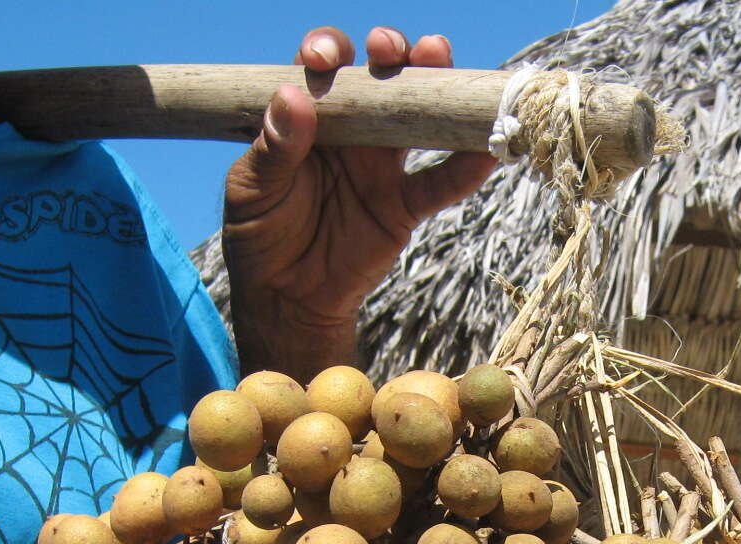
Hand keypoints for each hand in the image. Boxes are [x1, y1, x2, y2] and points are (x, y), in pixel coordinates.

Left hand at [222, 27, 497, 379]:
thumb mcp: (253, 191)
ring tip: (445, 67)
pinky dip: (464, 170)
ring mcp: (381, 165)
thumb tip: (292, 97)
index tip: (324, 59)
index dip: (328, 50)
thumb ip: (274, 149)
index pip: (324, 68)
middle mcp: (351, 130)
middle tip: (391, 49)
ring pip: (417, 118)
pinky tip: (487, 153)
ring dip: (435, 89)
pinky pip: (439, 184)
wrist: (286, 299)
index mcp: (308, 116)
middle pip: (381, 77)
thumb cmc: (259, 236)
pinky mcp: (404, 205)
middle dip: (393, 52)